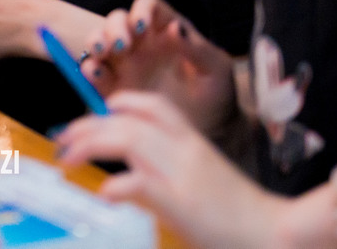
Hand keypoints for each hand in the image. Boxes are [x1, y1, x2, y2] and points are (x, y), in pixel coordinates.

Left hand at [57, 92, 289, 248]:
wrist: (272, 233)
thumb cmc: (237, 213)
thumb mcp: (202, 181)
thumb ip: (170, 170)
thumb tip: (129, 179)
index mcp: (193, 142)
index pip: (153, 105)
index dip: (121, 102)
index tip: (99, 109)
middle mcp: (185, 149)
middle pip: (128, 120)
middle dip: (88, 124)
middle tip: (63, 137)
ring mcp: (181, 174)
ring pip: (127, 139)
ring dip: (90, 144)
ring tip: (68, 158)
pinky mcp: (179, 203)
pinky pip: (139, 183)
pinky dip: (116, 185)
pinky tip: (103, 193)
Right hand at [81, 0, 236, 137]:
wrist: (211, 132)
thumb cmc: (216, 95)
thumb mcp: (216, 70)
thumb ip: (196, 48)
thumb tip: (175, 27)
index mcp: (166, 31)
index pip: (148, 6)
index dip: (140, 10)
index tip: (141, 26)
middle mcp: (141, 43)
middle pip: (117, 20)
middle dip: (113, 28)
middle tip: (120, 45)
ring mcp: (125, 65)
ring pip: (99, 41)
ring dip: (95, 42)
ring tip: (102, 54)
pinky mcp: (113, 89)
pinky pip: (94, 74)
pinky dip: (89, 71)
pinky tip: (97, 76)